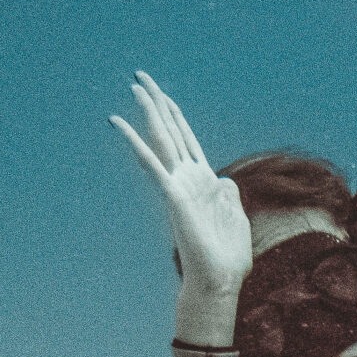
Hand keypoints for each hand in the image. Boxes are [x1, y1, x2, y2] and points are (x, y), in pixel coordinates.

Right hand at [111, 71, 255, 338]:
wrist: (220, 280)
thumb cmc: (227, 257)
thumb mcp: (236, 218)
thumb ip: (228, 196)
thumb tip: (225, 180)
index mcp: (203, 181)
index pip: (186, 139)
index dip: (175, 114)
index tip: (162, 93)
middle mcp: (186, 178)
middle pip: (170, 131)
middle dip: (157, 103)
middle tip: (140, 76)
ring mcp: (178, 185)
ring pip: (161, 140)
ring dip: (148, 112)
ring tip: (136, 87)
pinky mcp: (173, 196)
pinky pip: (152, 164)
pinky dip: (136, 143)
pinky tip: (120, 123)